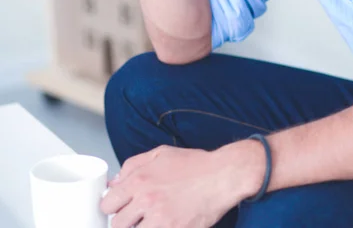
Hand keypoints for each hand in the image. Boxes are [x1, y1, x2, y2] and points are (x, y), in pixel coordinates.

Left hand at [100, 144, 257, 227]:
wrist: (222, 175)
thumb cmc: (195, 164)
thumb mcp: (161, 153)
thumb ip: (133, 165)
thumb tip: (114, 181)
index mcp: (140, 179)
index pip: (108, 203)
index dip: (112, 207)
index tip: (119, 209)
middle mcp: (146, 199)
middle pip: (117, 224)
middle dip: (124, 222)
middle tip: (136, 219)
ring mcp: (160, 219)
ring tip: (152, 221)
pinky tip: (165, 224)